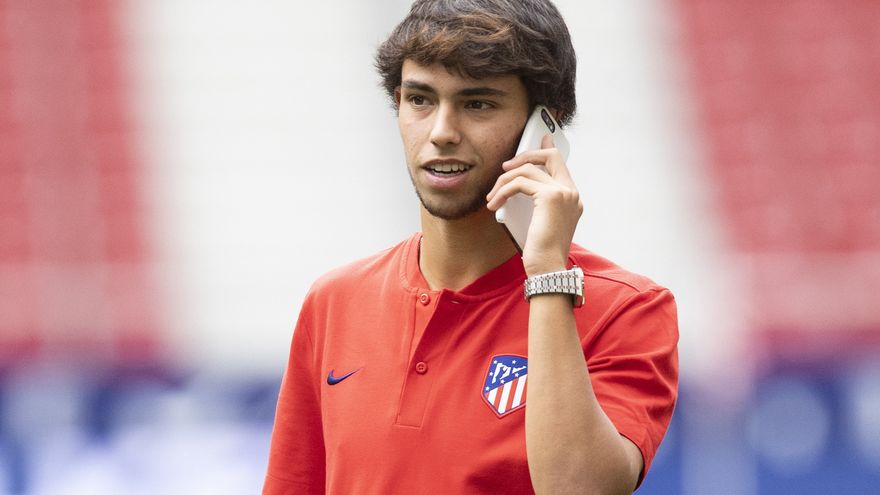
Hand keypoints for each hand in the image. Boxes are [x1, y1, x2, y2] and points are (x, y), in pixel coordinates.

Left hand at [486, 134, 582, 275]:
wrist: (548, 269)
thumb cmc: (541, 252)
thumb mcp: (539, 222)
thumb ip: (536, 202)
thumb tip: (519, 186)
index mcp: (572, 198)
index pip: (560, 163)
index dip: (547, 148)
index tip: (541, 137)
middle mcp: (571, 192)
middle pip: (549, 155)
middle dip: (525, 155)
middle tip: (505, 166)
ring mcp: (563, 193)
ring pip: (527, 169)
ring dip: (504, 181)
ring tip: (492, 197)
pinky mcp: (550, 197)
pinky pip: (519, 182)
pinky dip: (502, 191)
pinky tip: (494, 204)